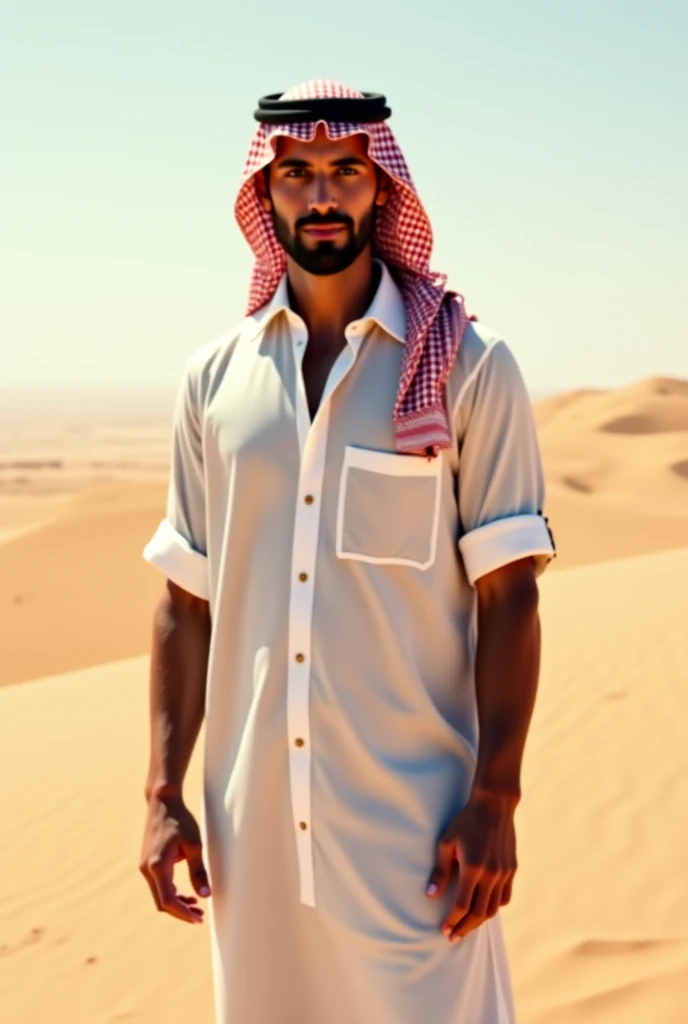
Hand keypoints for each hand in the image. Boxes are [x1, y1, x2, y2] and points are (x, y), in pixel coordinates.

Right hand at [139, 793, 210, 924]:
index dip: (183, 913)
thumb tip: (205, 895)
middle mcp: (147, 869)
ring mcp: (145, 867)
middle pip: (162, 902)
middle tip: (200, 916)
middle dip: (181, 911)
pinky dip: (171, 893)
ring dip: (176, 904)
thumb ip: (199, 871)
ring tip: (196, 906)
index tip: (198, 919)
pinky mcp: (147, 863)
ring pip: (159, 895)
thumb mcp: (194, 844)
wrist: (162, 803)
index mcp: (158, 865)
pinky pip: (158, 886)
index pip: (168, 900)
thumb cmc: (180, 820)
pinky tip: (187, 894)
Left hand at [425, 791, 516, 942]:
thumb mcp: (447, 843)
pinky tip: (484, 909)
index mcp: (473, 868)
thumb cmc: (466, 821)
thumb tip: (430, 896)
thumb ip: (440, 871)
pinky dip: (494, 907)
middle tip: (453, 938)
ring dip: (479, 921)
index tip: (444, 930)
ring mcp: (504, 873)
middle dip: (465, 928)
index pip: (462, 905)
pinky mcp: (512, 869)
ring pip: (494, 908)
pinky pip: (505, 897)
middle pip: (479, 913)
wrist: (494, 805)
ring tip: (467, 927)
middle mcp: (491, 874)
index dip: (452, 920)